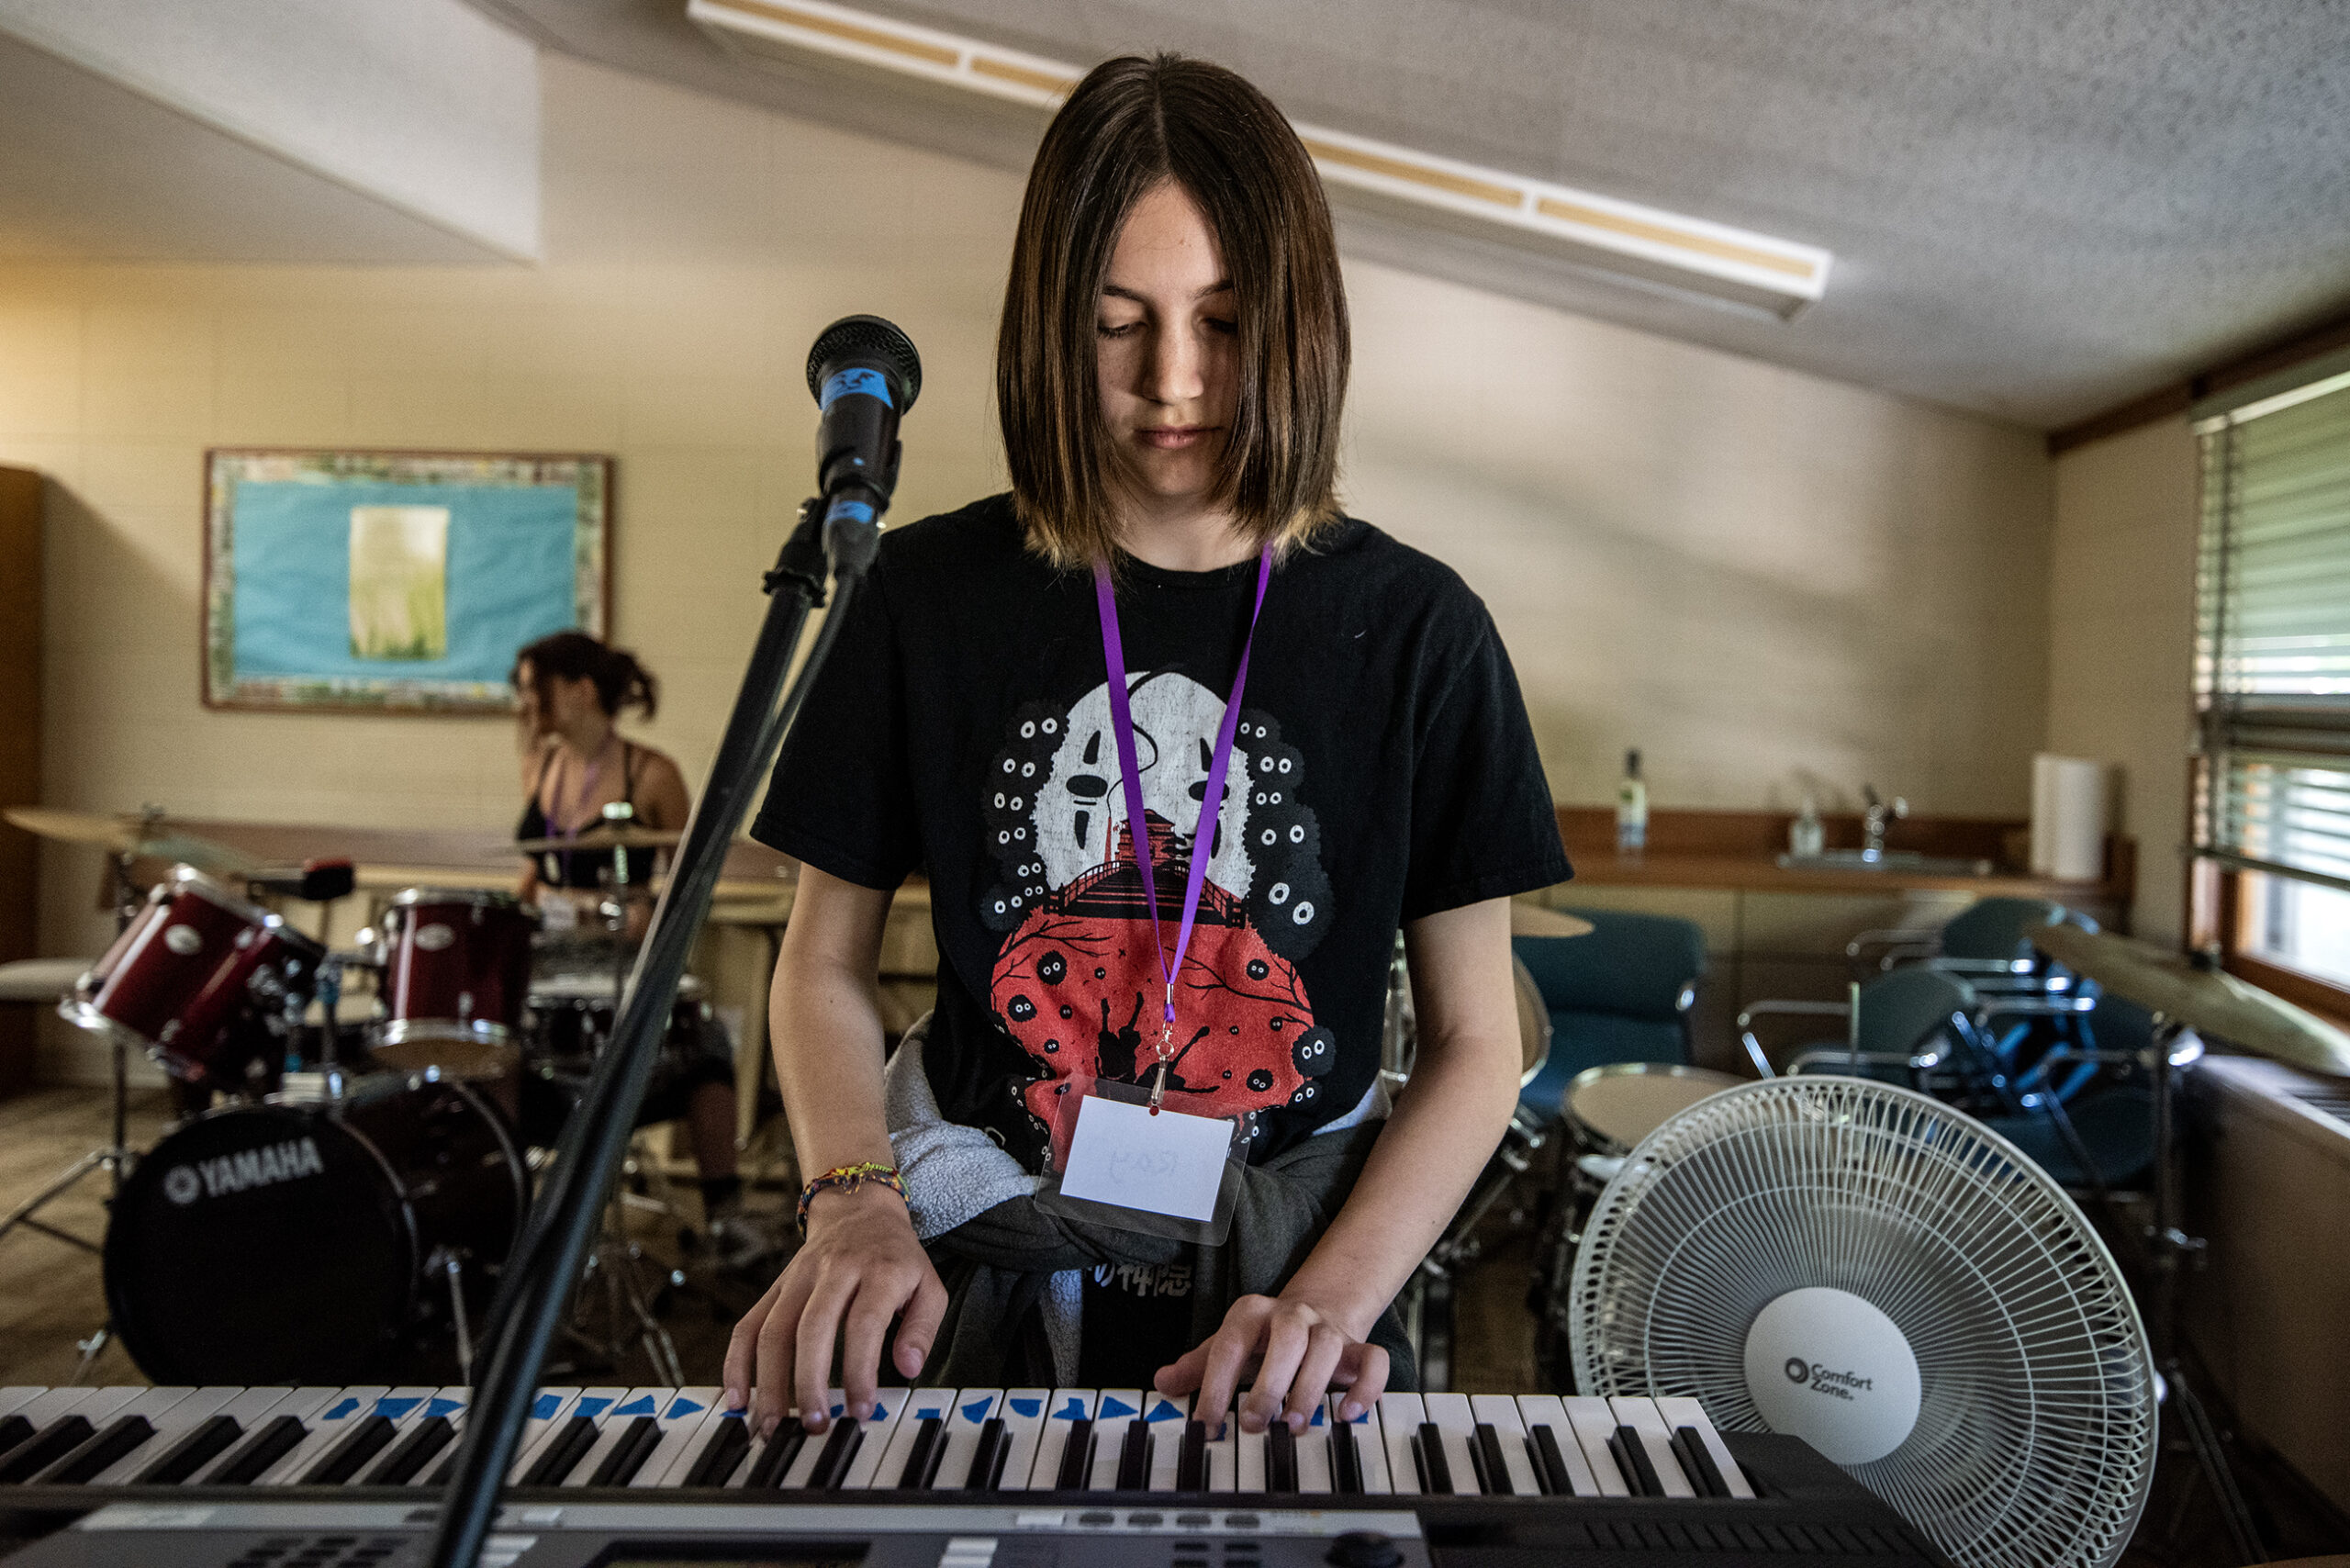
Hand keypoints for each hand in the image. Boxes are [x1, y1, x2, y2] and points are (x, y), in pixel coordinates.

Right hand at [723, 1182, 944, 1435]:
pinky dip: (737, 1362)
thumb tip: (908, 1369)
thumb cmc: (897, 1259)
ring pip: (774, 1329)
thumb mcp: (929, 1285)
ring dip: (769, 1381)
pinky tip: (737, 1398)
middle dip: (809, 1382)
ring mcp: (798, 1278)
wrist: (860, 1210)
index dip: (860, 1371)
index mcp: (878, 1270)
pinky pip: (748, 1324)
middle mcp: (834, 1271)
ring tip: (773, 1425)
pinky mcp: (775, 1287)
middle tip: (814, 1425)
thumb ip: (922, 1328)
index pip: (864, 1323)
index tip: (860, 1411)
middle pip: (812, 1327)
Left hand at [1153, 1292, 1389, 1434]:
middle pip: (1286, 1339)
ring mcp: (1328, 1331)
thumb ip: (1198, 1366)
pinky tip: (1346, 1414)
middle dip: (1270, 1384)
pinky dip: (1364, 1388)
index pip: (1230, 1343)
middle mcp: (1292, 1316)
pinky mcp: (1360, 1348)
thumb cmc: (1267, 1337)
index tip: (1206, 1424)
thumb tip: (1163, 1382)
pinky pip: (1373, 1361)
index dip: (1216, 1385)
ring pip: (1327, 1349)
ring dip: (1311, 1389)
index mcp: (1253, 1314)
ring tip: (1294, 1424)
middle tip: (1256, 1424)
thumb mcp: (1230, 1345)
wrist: (1321, 1306)